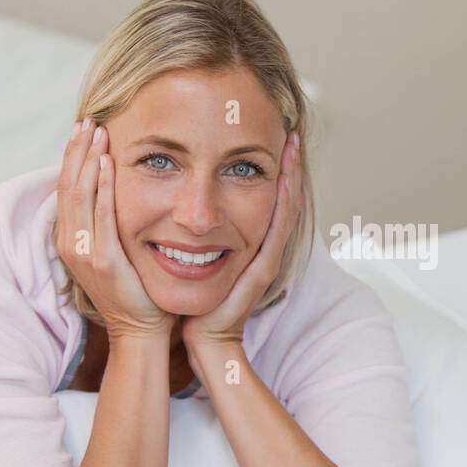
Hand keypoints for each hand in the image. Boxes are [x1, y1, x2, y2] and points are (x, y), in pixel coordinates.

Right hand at [56, 118, 173, 341]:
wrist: (140, 329)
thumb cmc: (133, 289)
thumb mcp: (113, 250)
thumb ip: (107, 222)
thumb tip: (112, 189)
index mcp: (70, 238)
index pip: (66, 188)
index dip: (72, 156)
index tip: (83, 128)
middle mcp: (70, 243)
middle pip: (67, 184)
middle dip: (77, 149)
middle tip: (88, 119)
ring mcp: (83, 252)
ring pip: (79, 194)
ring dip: (88, 159)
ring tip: (97, 131)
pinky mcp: (103, 260)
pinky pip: (101, 215)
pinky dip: (104, 187)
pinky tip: (109, 163)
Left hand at [182, 130, 302, 365]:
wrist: (202, 336)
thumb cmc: (192, 300)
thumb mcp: (191, 255)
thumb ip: (190, 231)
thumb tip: (174, 204)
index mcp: (246, 241)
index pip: (264, 197)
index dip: (270, 169)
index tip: (269, 138)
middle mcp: (261, 245)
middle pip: (281, 197)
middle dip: (286, 164)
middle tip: (289, 130)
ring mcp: (266, 255)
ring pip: (285, 206)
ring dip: (290, 174)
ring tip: (291, 144)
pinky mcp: (264, 266)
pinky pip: (278, 227)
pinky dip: (284, 200)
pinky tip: (283, 177)